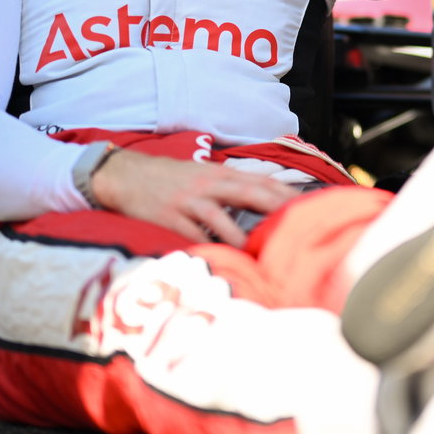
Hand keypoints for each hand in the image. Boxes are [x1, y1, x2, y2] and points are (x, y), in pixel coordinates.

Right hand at [89, 149, 298, 247]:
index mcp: (219, 174)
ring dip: (241, 236)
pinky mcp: (169, 218)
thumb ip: (229, 186)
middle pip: (248, 194)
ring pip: (221, 218)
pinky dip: (207, 246)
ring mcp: (188, 201)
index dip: (285, 192)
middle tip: (298, 223)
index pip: (260, 181)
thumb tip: (262, 199)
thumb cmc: (169, 178)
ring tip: (260, 252)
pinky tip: (221, 260)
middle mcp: (207, 185)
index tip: (309, 203)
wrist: (124, 174)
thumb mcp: (202, 174)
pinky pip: (192, 235)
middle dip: (275, 208)